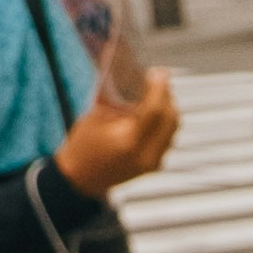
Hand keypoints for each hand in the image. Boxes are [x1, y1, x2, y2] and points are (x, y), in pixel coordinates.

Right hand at [58, 66, 179, 197]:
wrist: (79, 180)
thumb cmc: (82, 145)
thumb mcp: (95, 116)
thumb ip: (118, 98)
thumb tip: (135, 74)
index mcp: (129, 142)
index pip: (155, 111)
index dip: (159, 88)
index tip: (158, 73)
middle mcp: (146, 155)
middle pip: (170, 118)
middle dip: (166, 96)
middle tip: (158, 79)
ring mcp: (153, 163)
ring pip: (172, 128)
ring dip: (167, 108)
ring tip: (157, 92)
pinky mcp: (154, 165)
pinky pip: (167, 138)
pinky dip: (164, 121)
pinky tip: (154, 110)